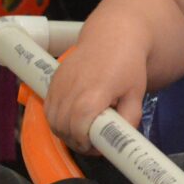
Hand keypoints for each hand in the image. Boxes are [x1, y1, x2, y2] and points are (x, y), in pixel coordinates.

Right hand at [44, 36, 147, 153]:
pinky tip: (73, 119)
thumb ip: (130, 118)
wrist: (113, 36)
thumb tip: (121, 139)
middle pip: (62, 128)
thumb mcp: (136, 94)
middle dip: (76, 141)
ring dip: (65, 132)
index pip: (78, 129)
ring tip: (83, 133)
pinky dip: (57, 119)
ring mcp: (59, 84)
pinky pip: (48, 108)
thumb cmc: (127, 64)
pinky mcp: (53, 80)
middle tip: (92, 144)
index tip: (96, 148)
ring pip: (52, 120)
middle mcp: (71, 90)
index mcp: (93, 95)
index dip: (85, 144)